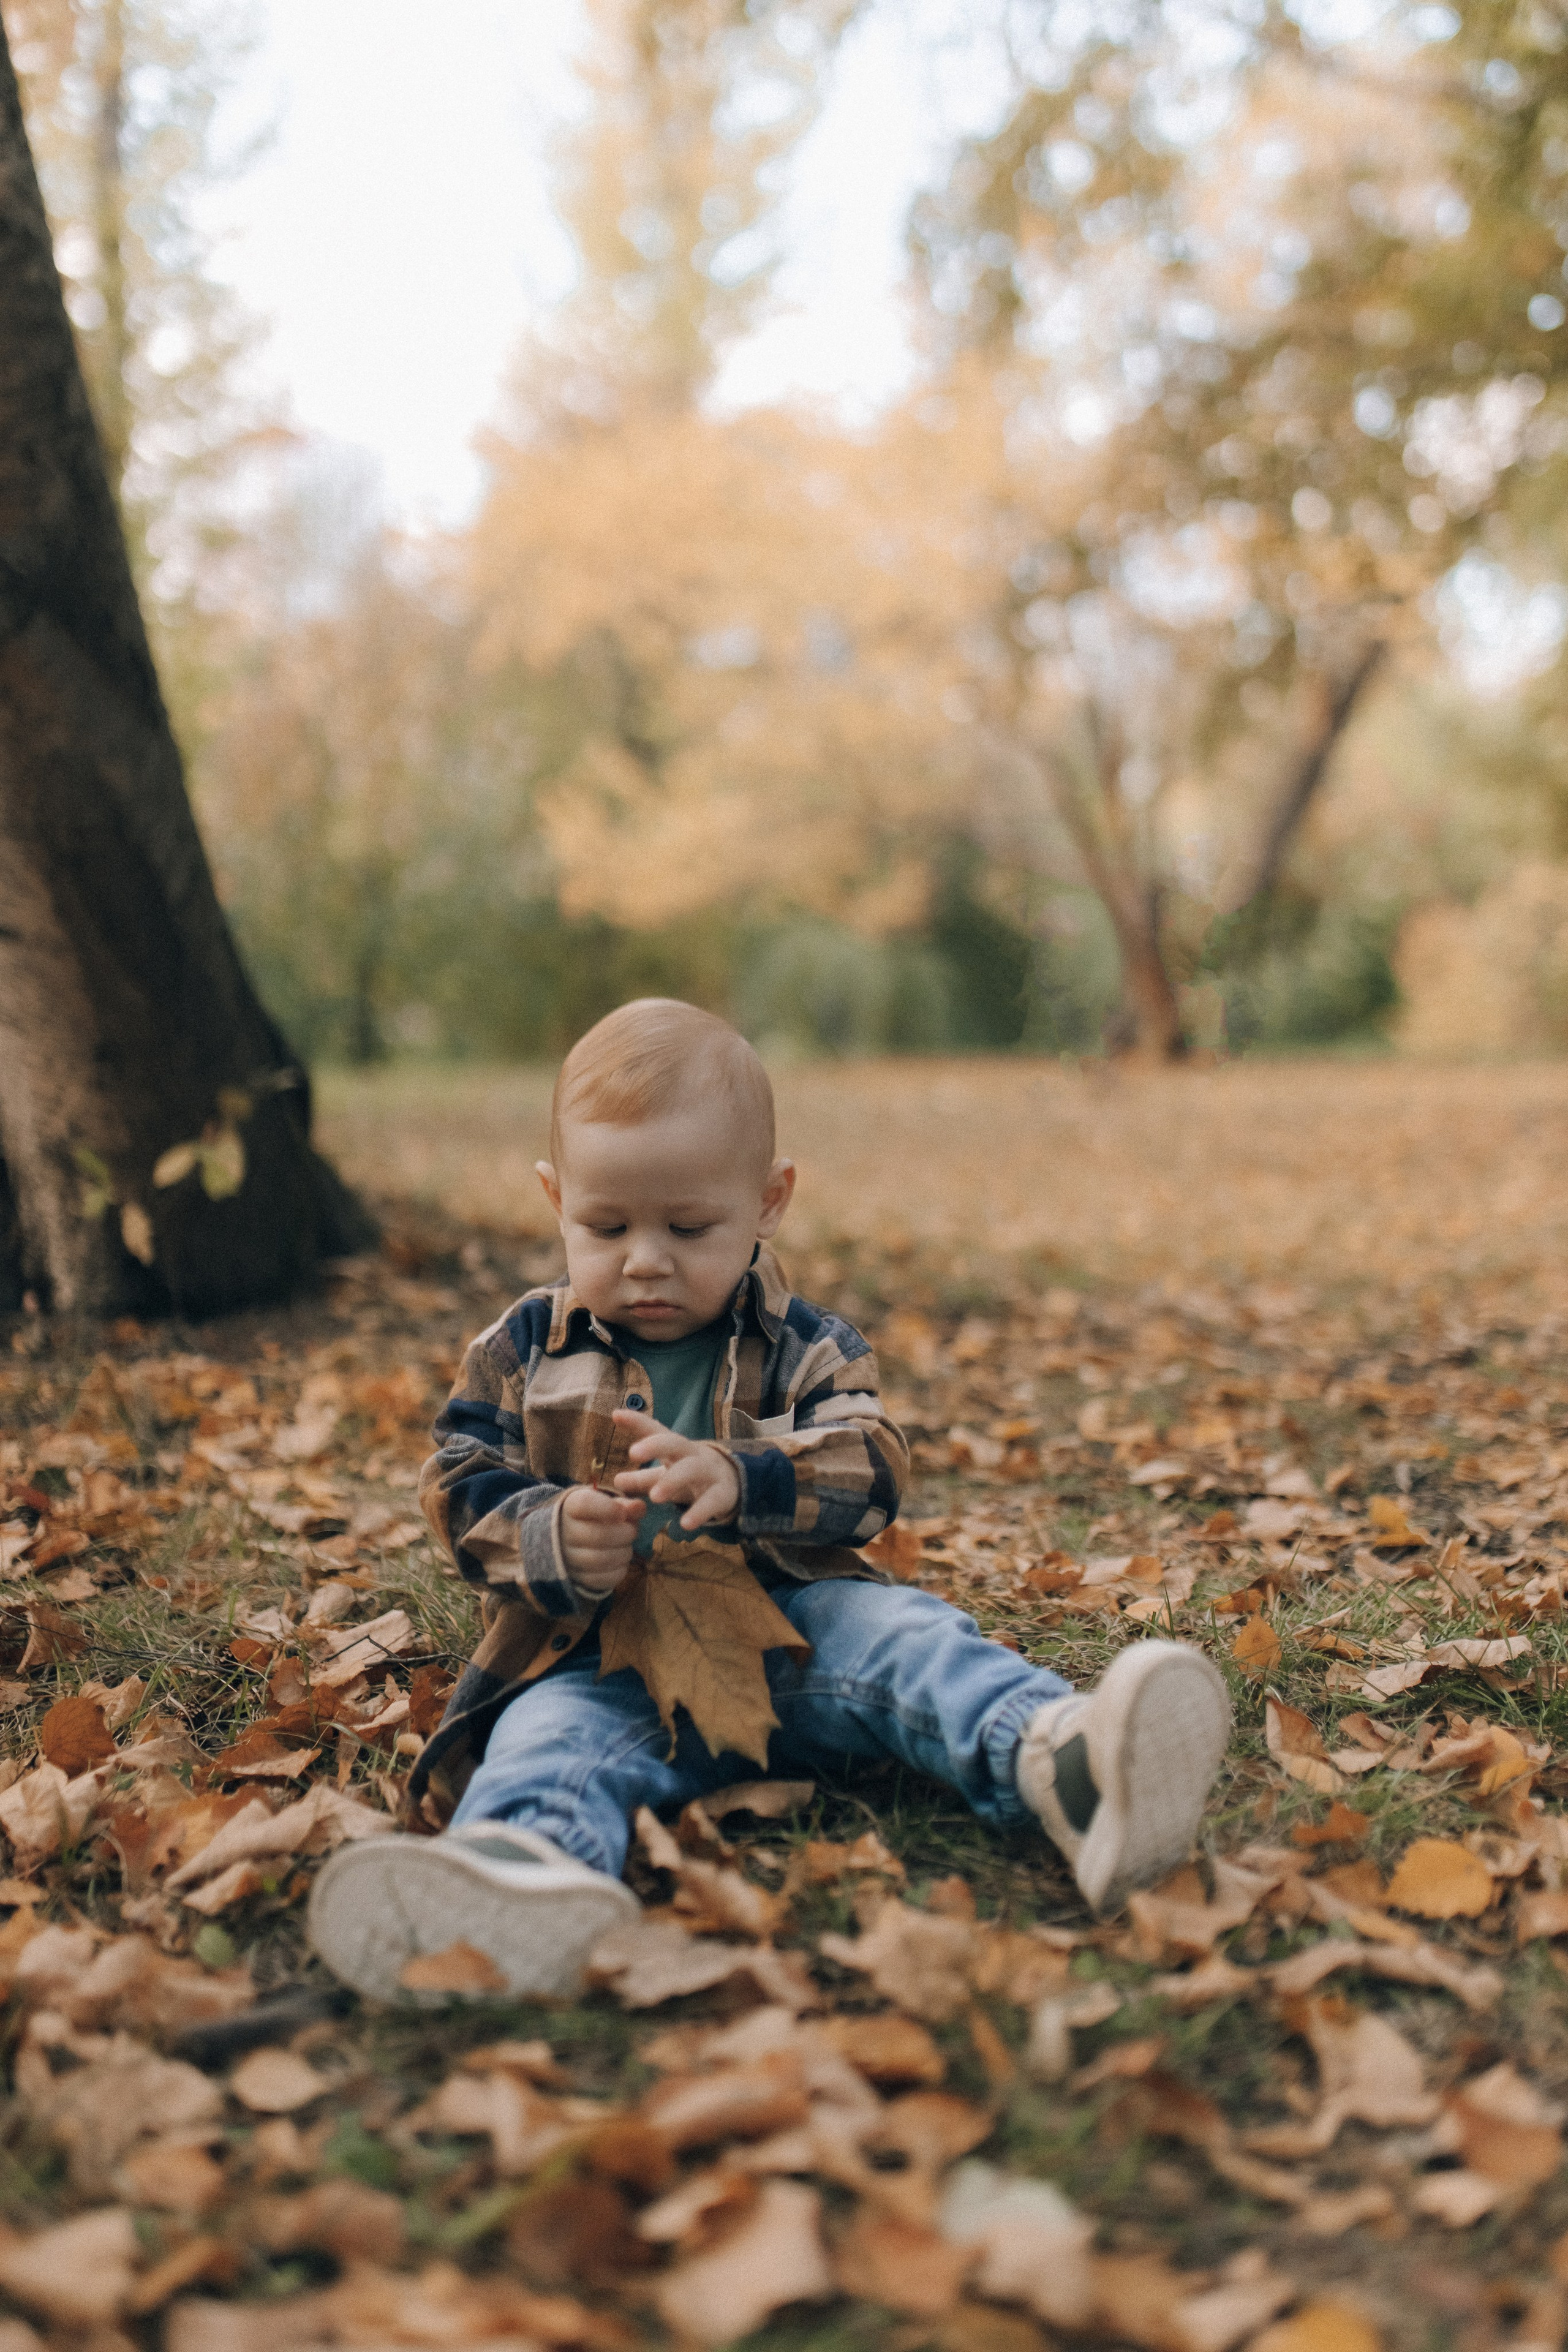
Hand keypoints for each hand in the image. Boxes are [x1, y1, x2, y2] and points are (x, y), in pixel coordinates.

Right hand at [559, 1484, 643, 1594]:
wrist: (575, 1537)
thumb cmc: (597, 1515)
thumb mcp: (608, 1503)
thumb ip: (625, 1504)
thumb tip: (639, 1507)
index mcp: (571, 1506)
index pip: (584, 1504)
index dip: (608, 1508)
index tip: (623, 1513)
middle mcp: (564, 1532)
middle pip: (597, 1535)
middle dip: (624, 1533)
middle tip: (632, 1531)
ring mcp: (568, 1558)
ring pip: (601, 1559)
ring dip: (623, 1552)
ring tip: (627, 1545)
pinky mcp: (578, 1578)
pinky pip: (603, 1579)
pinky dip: (619, 1570)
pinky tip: (621, 1560)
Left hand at [612, 1409, 741, 1532]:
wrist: (733, 1483)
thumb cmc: (692, 1475)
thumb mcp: (667, 1474)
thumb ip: (642, 1479)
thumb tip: (616, 1481)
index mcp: (676, 1448)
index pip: (656, 1431)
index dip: (637, 1422)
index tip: (616, 1415)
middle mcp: (692, 1454)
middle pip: (675, 1443)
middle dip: (655, 1445)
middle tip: (633, 1453)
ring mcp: (710, 1472)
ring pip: (692, 1469)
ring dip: (673, 1480)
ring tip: (654, 1497)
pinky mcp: (723, 1493)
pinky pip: (712, 1500)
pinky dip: (700, 1512)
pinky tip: (686, 1524)